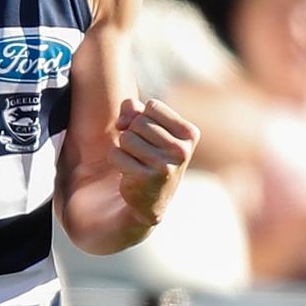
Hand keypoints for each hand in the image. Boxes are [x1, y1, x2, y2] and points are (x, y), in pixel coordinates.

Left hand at [109, 98, 199, 226]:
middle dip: (133, 133)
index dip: (143, 117)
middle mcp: (181, 150)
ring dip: (125, 148)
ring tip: (138, 162)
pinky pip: (115, 154)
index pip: (153, 106)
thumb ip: (133, 110)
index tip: (150, 135)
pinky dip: (117, 161)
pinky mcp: (145, 178)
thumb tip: (122, 122)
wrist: (150, 199)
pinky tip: (130, 173)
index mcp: (189, 134)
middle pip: (138, 121)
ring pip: (126, 137)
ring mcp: (165, 166)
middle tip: (143, 153)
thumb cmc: (150, 155)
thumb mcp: (148, 127)